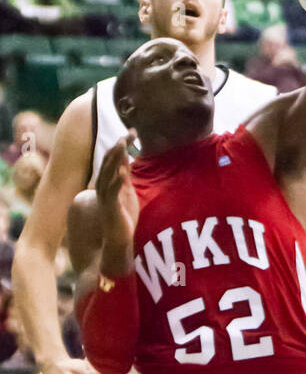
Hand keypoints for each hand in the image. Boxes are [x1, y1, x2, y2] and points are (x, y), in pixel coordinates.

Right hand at [95, 135, 138, 260]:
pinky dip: (117, 182)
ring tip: (122, 146)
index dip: (122, 145)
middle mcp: (104, 188)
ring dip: (114, 160)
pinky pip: (112, 193)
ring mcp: (105, 198)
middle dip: (117, 148)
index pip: (113, 159)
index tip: (133, 132)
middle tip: (127, 134)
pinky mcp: (110, 209)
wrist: (117, 241)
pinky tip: (124, 173)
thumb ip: (124, 175)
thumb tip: (126, 158)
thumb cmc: (122, 217)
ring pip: (107, 175)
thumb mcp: (126, 191)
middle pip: (108, 163)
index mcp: (109, 182)